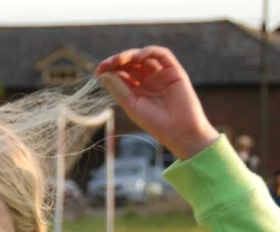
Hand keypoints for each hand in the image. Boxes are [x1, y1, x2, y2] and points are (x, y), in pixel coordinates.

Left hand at [95, 46, 218, 160]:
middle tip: (107, 64)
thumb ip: (119, 89)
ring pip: (144, 56)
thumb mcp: (131, 105)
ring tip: (120, 60)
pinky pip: (161, 54)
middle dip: (117, 61)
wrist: (180, 132)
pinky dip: (148, 52)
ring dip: (130, 55)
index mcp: (136, 90)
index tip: (98, 71)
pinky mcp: (174, 70)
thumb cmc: (155, 123)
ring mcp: (161, 74)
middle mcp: (148, 80)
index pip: (121, 74)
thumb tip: (103, 74)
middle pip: (130, 63)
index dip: (109, 69)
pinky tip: (137, 58)